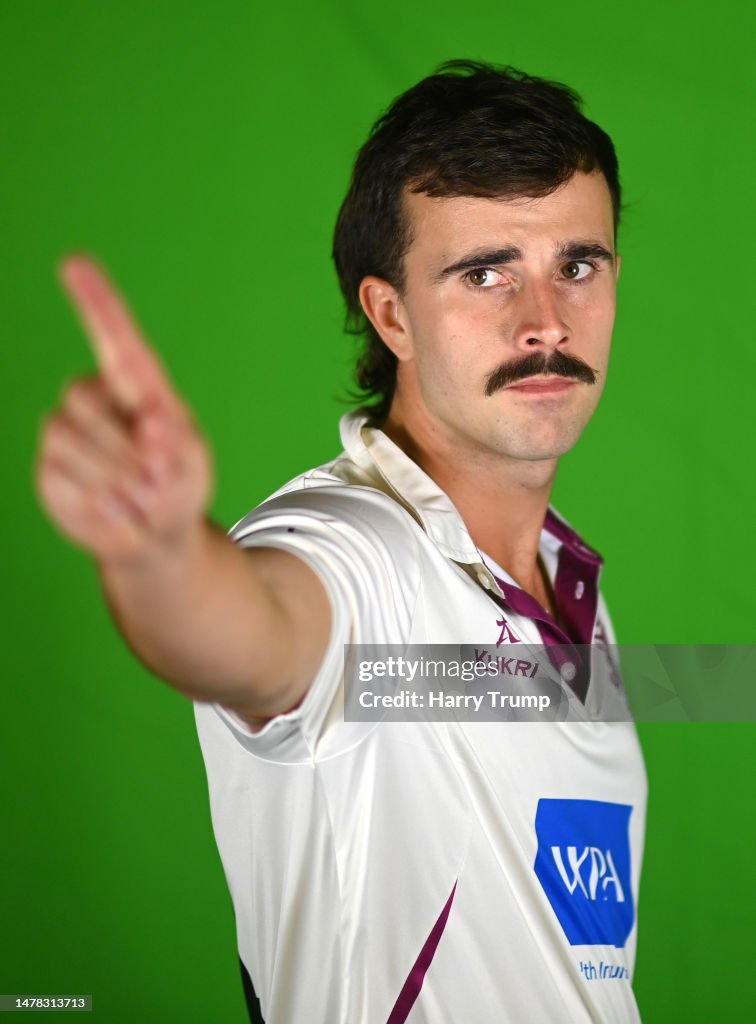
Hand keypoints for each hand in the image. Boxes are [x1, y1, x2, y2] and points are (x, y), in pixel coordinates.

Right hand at [35, 256, 213, 564]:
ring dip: (114, 480)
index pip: (116, 338)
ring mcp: (66, 433)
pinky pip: (62, 477)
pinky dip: (98, 504)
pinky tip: (118, 512)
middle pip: (84, 398)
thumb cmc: (177, 488)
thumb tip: (150, 424)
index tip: (74, 263)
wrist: (155, 537)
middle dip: (124, 446)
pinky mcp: (49, 469)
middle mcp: (95, 400)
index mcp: (137, 388)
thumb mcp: (192, 463)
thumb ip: (176, 442)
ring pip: (70, 440)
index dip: (96, 302)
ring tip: (140, 500)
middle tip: (155, 481)